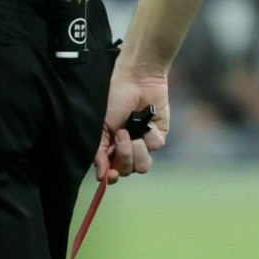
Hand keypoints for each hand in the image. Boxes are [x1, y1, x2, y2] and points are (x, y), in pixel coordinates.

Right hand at [94, 67, 168, 185]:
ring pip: (143, 166)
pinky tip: (147, 122)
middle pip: (127, 171)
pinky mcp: (158, 136)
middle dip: (124, 156)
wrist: (135, 81)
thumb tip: (100, 177)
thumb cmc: (114, 100)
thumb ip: (100, 153)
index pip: (112, 172)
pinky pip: (155, 146)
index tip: (110, 174)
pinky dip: (149, 135)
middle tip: (122, 134)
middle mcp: (127, 149)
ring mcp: (143, 144)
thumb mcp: (101, 127)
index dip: (111, 176)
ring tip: (133, 132)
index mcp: (111, 148)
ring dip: (137, 150)